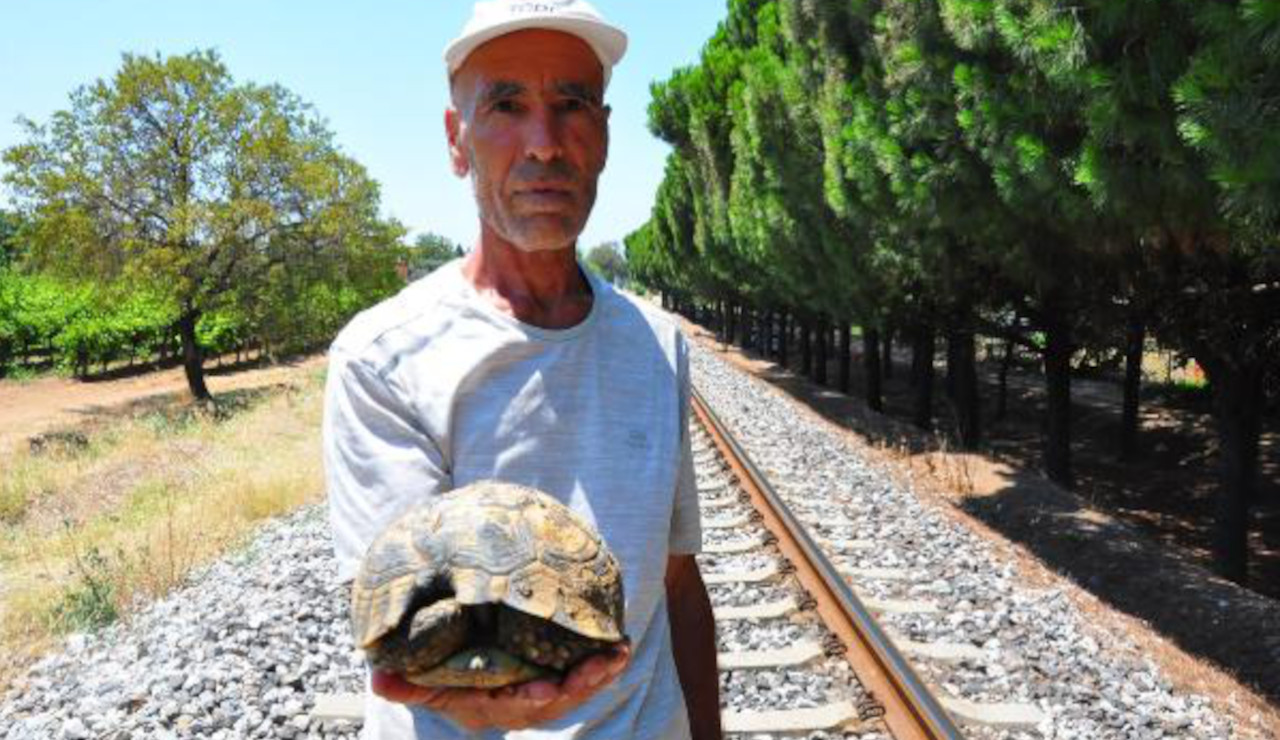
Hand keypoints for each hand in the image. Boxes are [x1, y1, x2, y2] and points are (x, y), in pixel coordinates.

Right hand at [371, 644, 630, 731]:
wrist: (467, 667)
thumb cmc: (444, 671)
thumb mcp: (425, 679)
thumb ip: (406, 682)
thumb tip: (378, 679)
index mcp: (485, 705)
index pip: (507, 705)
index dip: (527, 698)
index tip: (546, 689)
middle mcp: (516, 705)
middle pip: (549, 703)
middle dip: (574, 687)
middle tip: (595, 669)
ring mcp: (540, 695)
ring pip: (571, 693)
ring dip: (595, 675)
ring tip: (617, 654)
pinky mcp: (559, 678)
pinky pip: (583, 678)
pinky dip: (602, 666)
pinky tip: (620, 648)